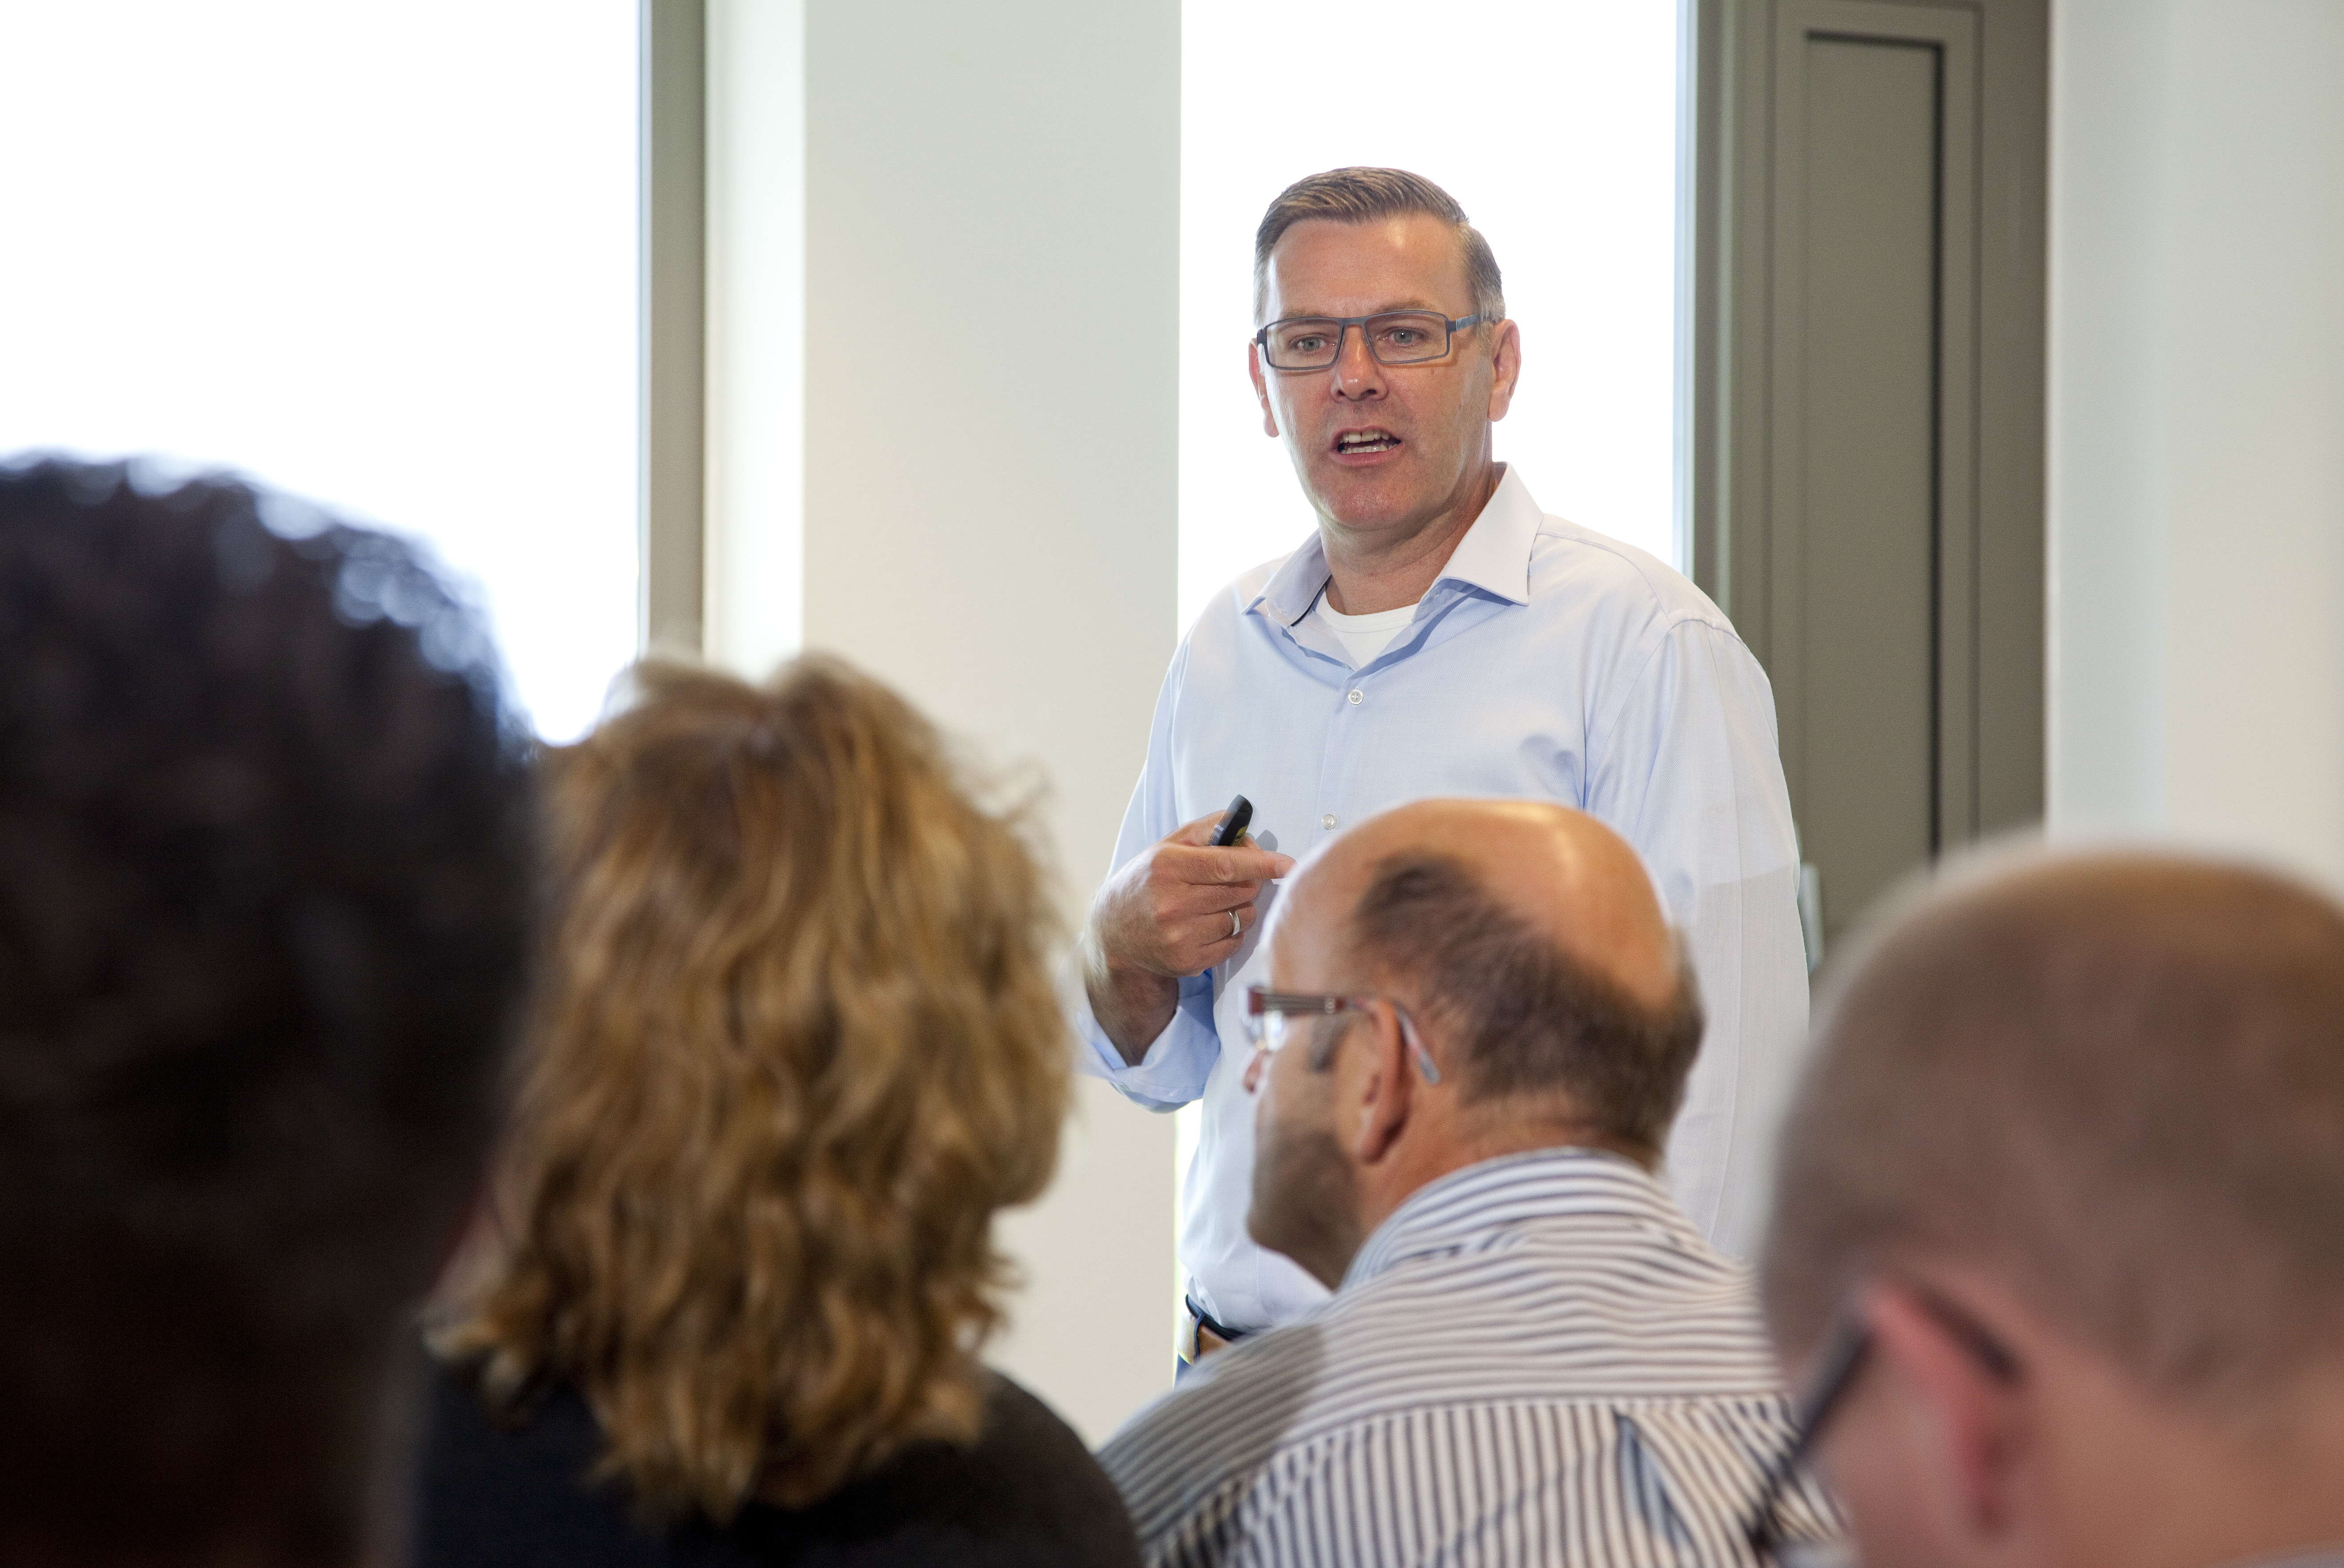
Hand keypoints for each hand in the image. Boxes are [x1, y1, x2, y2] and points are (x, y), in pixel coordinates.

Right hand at [1084, 812, 1295, 1063]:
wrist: (1113, 932)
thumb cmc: (1147, 882)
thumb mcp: (1166, 847)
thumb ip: (1206, 831)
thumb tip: (1245, 830)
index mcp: (1166, 866)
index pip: (1226, 865)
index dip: (1262, 863)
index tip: (1287, 864)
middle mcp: (1171, 903)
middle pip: (1240, 891)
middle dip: (1249, 882)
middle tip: (1236, 880)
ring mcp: (1178, 937)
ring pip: (1240, 918)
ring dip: (1241, 908)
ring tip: (1216, 903)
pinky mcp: (1186, 962)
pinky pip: (1233, 943)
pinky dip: (1231, 932)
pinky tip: (1209, 925)